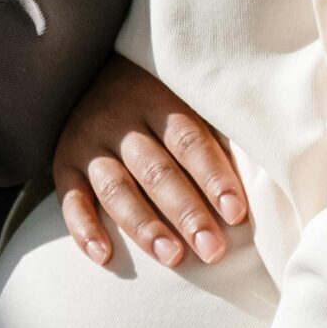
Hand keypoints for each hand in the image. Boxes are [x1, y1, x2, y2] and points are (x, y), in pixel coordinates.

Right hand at [53, 54, 247, 266]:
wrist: (90, 70)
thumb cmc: (158, 97)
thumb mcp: (183, 98)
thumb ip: (212, 133)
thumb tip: (264, 180)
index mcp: (156, 99)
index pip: (188, 140)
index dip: (213, 178)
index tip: (236, 215)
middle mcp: (118, 118)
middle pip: (156, 170)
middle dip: (186, 213)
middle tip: (211, 250)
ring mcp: (87, 141)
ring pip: (115, 188)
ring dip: (144, 225)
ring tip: (172, 257)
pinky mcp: (62, 162)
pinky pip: (70, 199)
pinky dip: (83, 228)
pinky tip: (103, 256)